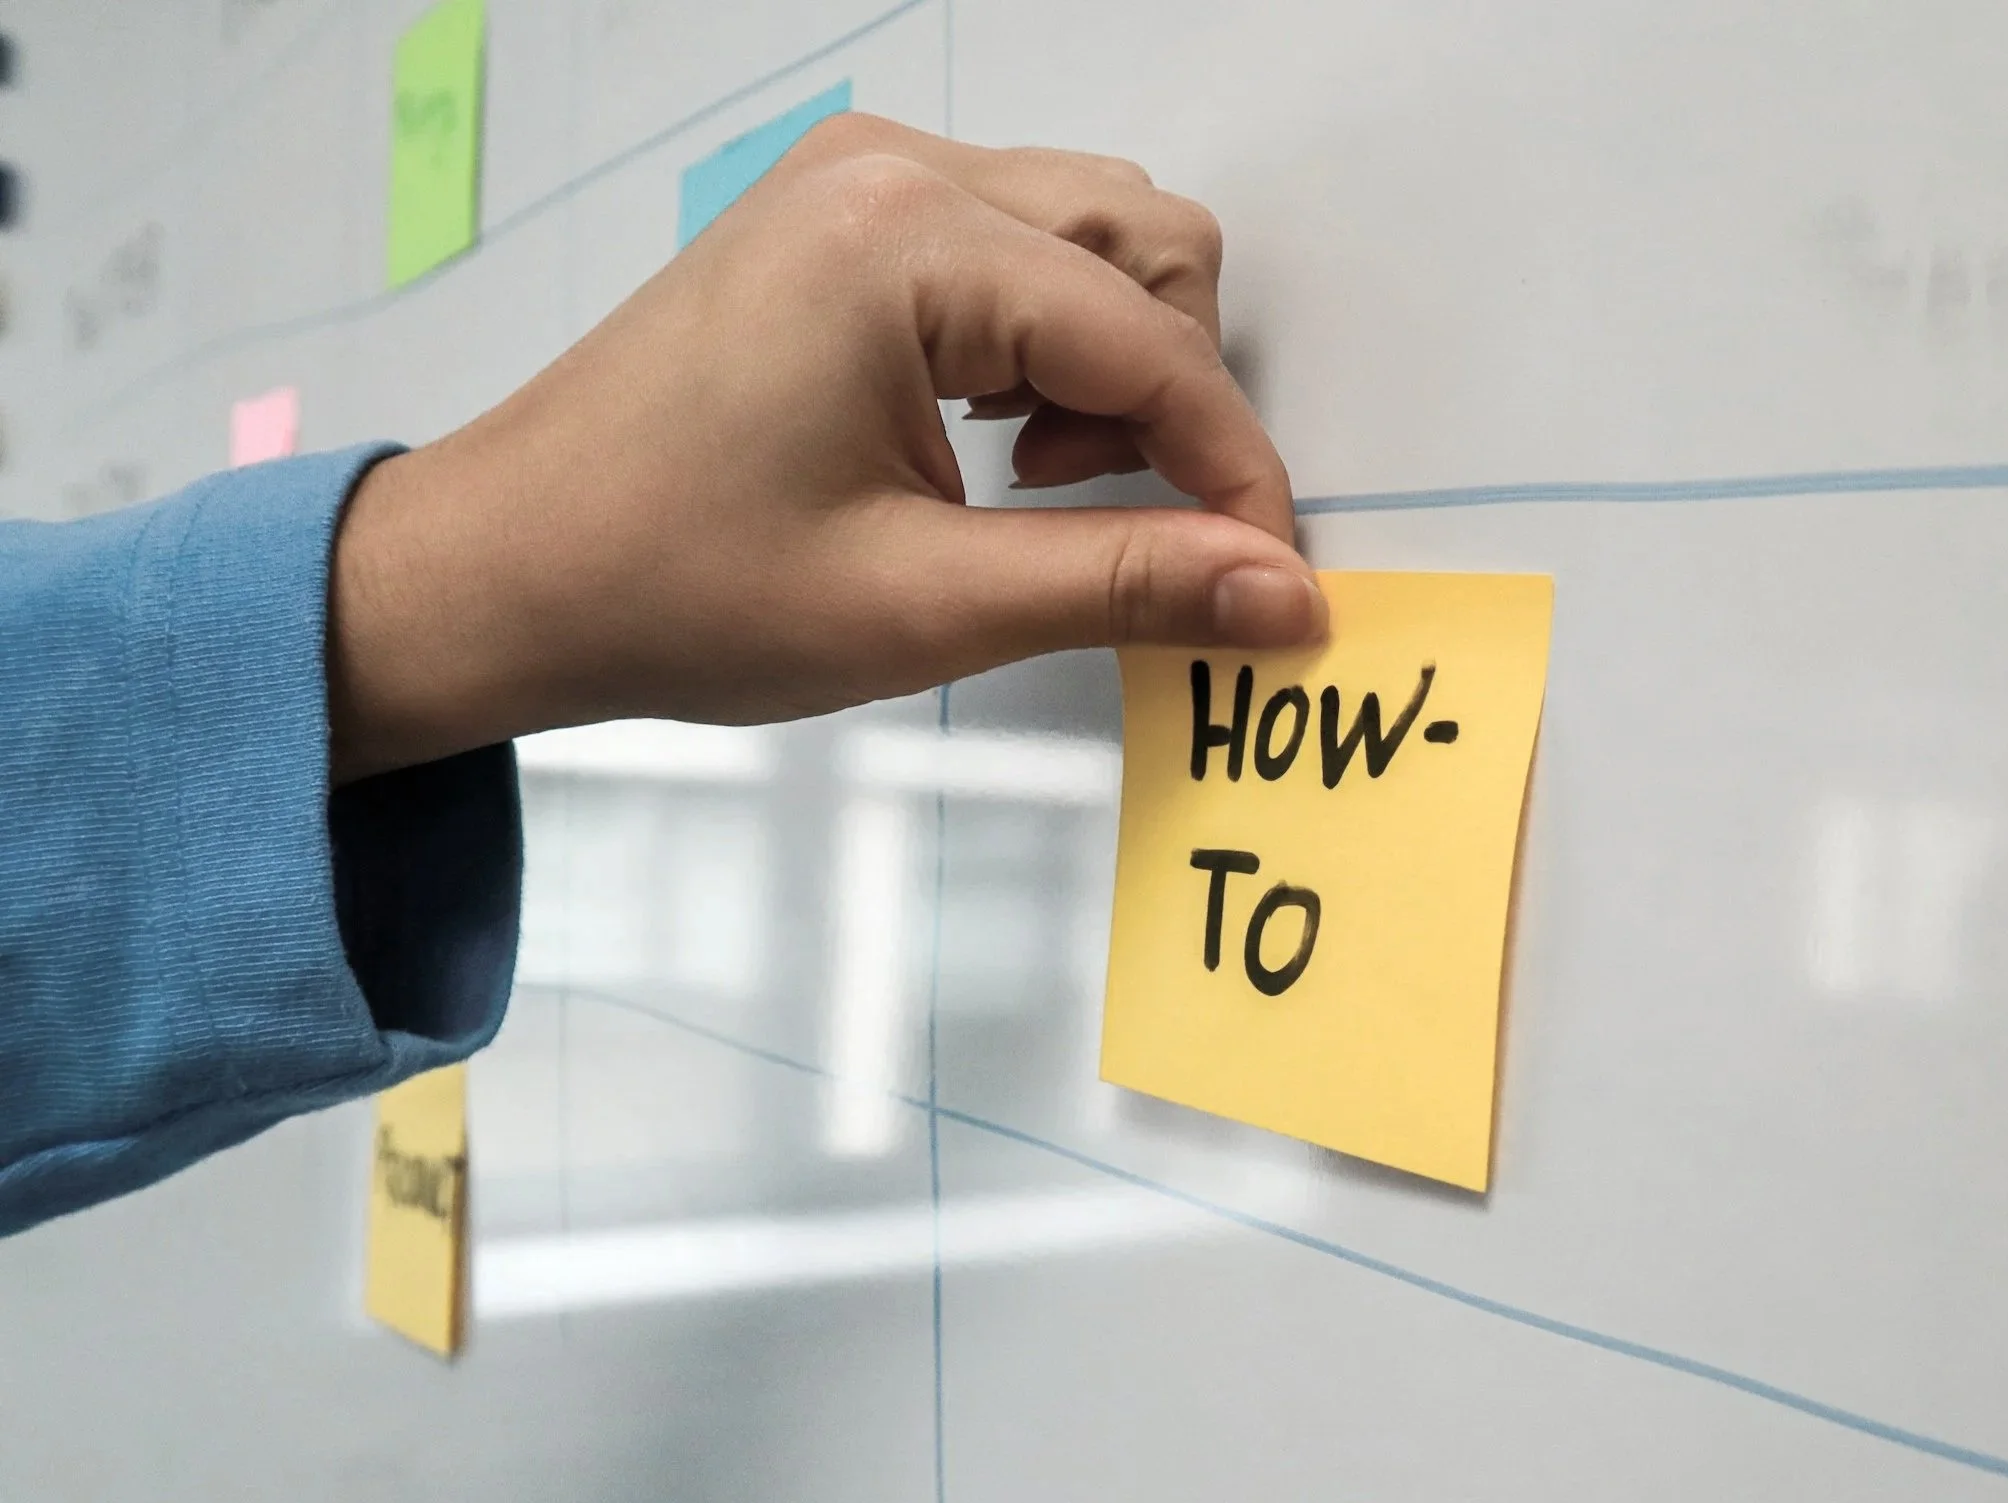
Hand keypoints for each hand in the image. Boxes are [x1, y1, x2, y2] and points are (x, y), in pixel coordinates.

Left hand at [327, 113, 1323, 781]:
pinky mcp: (847, 216)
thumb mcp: (923, 606)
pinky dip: (1048, 342)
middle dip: (1175, 396)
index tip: (1272, 580)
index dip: (1235, 472)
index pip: (1152, 344)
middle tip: (1108, 517)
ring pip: (1096, 236)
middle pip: (1148, 247)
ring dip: (1116, 364)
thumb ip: (1126, 584)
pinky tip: (990, 438)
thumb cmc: (671, 585)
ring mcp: (863, 181)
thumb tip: (1286, 596)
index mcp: (904, 243)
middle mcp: (894, 173)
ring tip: (1032, 479)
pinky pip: (1019, 246)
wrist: (504, 570)